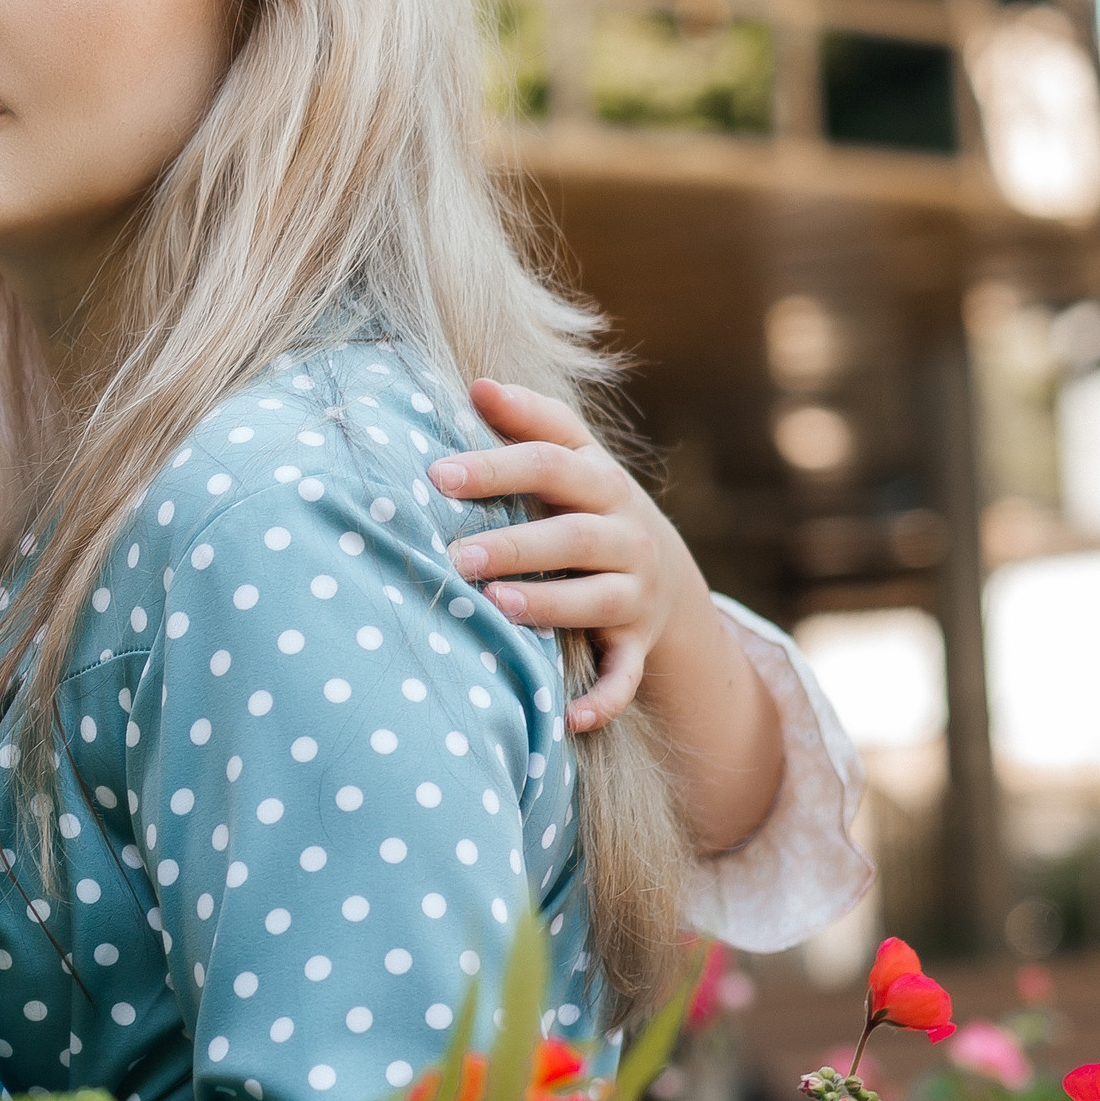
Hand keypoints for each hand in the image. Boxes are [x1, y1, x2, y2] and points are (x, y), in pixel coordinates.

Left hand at [426, 379, 700, 733]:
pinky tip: (567, 716)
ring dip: (551, 606)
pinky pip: (626, 675)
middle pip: (575, 536)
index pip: (551, 465)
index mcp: (602, 483)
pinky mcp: (637, 644)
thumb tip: (477, 384)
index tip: (436, 473)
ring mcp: (635, 594)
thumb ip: (529, 422)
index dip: (496, 467)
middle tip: (457, 555)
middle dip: (517, 545)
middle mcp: (626, 536)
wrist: (663, 573)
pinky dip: (602, 698)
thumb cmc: (588, 505)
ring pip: (599, 601)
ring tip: (497, 608)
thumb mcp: (573, 458)